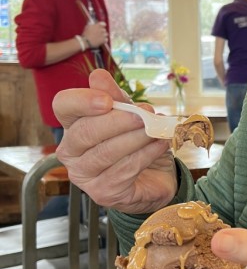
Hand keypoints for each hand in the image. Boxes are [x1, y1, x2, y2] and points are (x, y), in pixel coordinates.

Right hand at [53, 69, 177, 213]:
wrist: (157, 177)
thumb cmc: (138, 143)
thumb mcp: (131, 115)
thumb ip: (116, 97)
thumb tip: (98, 76)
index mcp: (72, 127)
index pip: (63, 107)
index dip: (82, 101)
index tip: (108, 100)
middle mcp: (71, 153)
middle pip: (85, 131)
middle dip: (118, 121)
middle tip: (145, 113)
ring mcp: (84, 176)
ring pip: (106, 152)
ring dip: (136, 137)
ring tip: (157, 129)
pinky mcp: (103, 193)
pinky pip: (124, 170)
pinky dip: (146, 154)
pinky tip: (160, 145)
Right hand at [83, 21, 107, 48]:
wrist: (86, 41)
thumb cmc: (86, 34)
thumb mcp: (88, 27)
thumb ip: (92, 25)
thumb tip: (94, 24)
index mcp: (98, 25)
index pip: (104, 24)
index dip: (103, 25)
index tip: (101, 27)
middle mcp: (102, 29)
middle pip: (104, 30)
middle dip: (102, 31)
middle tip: (98, 34)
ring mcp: (103, 35)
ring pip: (106, 34)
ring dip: (103, 36)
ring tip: (99, 38)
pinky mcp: (104, 40)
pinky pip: (106, 39)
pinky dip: (104, 40)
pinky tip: (101, 41)